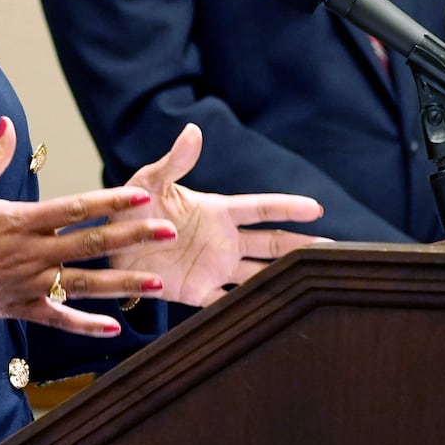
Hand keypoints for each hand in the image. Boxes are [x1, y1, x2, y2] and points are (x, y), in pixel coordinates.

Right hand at [0, 117, 176, 336]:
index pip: (76, 207)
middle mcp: (29, 252)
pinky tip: (112, 327)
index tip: (142, 195)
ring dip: (122, 284)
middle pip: (91, 243)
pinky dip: (84, 325)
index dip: (112, 201)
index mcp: (19, 219)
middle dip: (133, 237)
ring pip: (83, 284)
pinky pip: (56, 318)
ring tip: (156, 282)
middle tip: (168, 231)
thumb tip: (7, 122)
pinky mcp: (16, 309)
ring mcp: (25, 283)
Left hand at [109, 123, 326, 305]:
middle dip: (300, 246)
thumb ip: (174, 162)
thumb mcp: (150, 182)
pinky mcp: (199, 292)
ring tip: (313, 283)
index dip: (287, 207)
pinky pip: (228, 302)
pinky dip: (249, 307)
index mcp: (217, 211)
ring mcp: (215, 268)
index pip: (260, 208)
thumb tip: (193, 131)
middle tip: (332, 250)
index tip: (317, 208)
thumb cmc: (132, 207)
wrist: (111, 246)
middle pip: (271, 243)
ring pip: (260, 274)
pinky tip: (271, 313)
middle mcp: (224, 241)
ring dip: (283, 277)